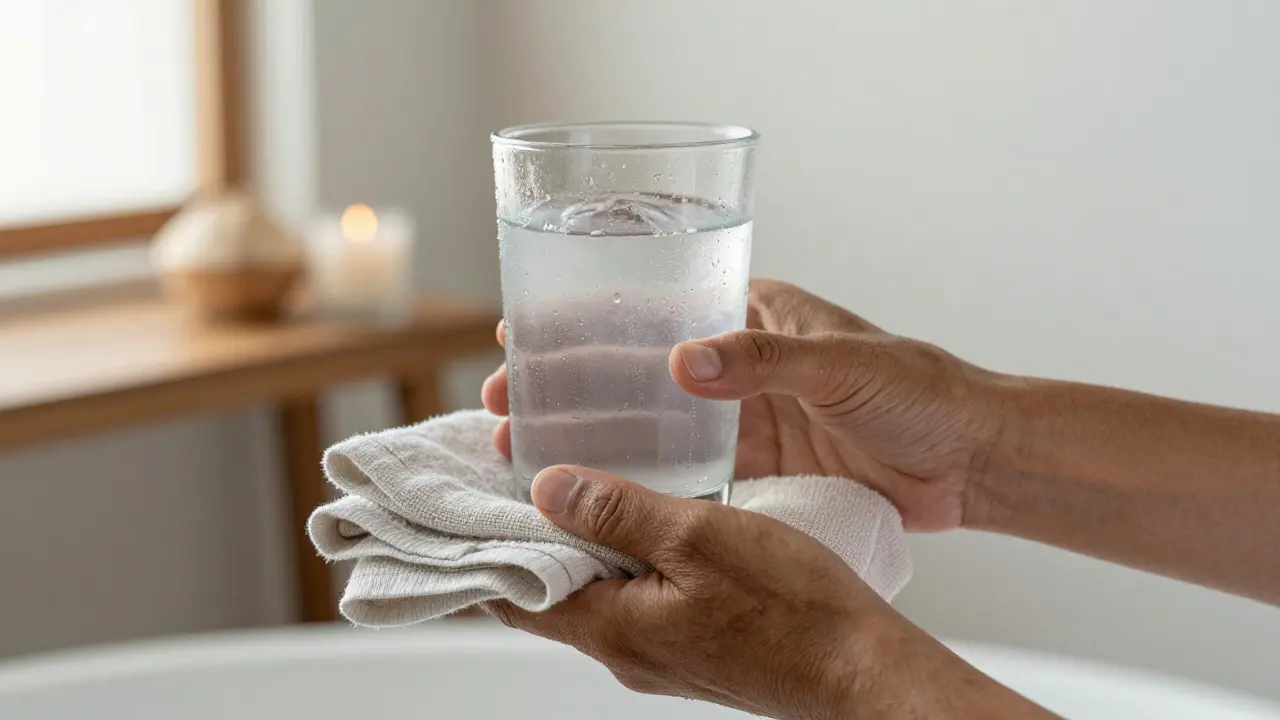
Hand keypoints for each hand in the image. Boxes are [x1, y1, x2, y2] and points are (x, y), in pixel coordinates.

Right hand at [482, 279, 1008, 530]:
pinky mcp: (754, 468)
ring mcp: (739, 419)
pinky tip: (594, 491)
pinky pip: (683, 472)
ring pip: (647, 424)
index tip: (524, 329)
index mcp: (751, 314)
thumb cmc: (922, 389)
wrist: (972, 460)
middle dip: (567, 383)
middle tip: (505, 402)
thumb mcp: (845, 364)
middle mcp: (734, 364)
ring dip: (591, 434)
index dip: (585, 317)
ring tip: (528, 450)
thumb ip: (766, 361)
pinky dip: (639, 480)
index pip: (653, 305)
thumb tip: (684, 363)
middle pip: (633, 369)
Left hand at [487, 467, 1051, 718]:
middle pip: (550, 592)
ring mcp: (660, 651)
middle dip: (530, 536)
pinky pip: (637, 597)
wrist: (861, 668)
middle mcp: (625, 650)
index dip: (486, 544)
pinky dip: (623, 557)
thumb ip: (618, 513)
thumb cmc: (793, 607)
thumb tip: (549, 489)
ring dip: (580, 543)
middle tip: (517, 471)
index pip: (514, 594)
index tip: (468, 496)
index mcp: (612, 628)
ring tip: (575, 480)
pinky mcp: (693, 643)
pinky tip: (642, 517)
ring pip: (596, 591)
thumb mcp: (697, 538)